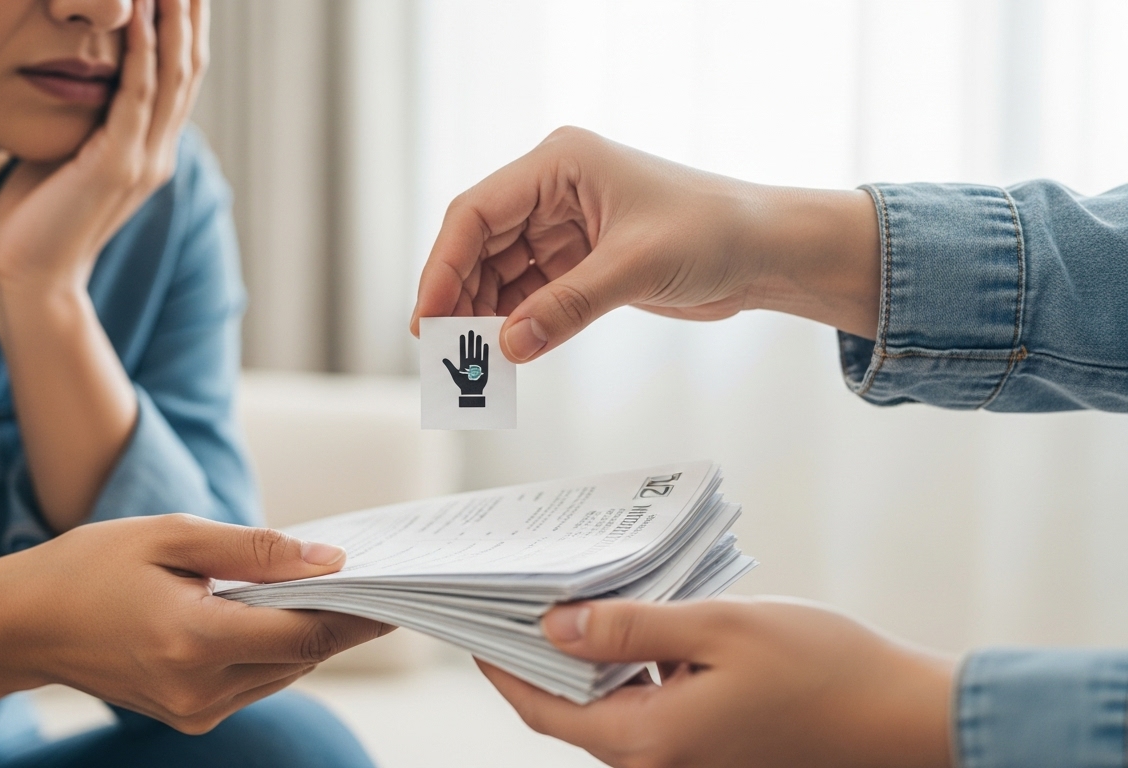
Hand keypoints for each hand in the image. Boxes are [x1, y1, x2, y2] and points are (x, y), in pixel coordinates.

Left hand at [0, 0, 211, 530]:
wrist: (31, 278)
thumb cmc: (37, 216)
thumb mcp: (66, 152)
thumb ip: (84, 116)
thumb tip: (74, 74)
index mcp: (151, 147)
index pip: (181, 73)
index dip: (186, 23)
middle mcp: (158, 151)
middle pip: (189, 66)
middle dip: (190, 10)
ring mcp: (143, 159)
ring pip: (172, 76)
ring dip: (174, 18)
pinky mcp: (115, 167)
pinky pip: (135, 98)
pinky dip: (140, 53)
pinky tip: (137, 13)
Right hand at [0, 514, 390, 756]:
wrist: (22, 624)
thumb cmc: (90, 565)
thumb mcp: (172, 536)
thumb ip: (254, 551)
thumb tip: (328, 563)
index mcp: (193, 642)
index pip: (304, 634)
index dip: (357, 613)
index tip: (397, 588)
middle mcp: (198, 690)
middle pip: (301, 656)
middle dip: (340, 618)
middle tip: (376, 578)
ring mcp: (193, 712)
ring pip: (284, 672)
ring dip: (311, 633)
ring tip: (336, 588)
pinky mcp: (189, 716)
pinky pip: (256, 681)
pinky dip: (278, 647)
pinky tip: (284, 611)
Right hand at [410, 127, 880, 361]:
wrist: (768, 252)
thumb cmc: (718, 230)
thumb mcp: (636, 266)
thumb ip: (568, 306)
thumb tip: (509, 344)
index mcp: (560, 164)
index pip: (477, 212)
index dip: (442, 265)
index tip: (427, 317)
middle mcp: (554, 190)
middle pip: (478, 244)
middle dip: (458, 296)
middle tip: (444, 350)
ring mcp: (564, 227)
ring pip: (497, 273)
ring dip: (482, 315)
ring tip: (470, 360)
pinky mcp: (579, 262)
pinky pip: (527, 294)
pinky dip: (513, 323)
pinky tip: (503, 352)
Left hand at [443, 330, 489, 402]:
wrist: (472, 391)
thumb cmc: (462, 384)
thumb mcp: (454, 374)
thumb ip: (450, 366)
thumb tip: (444, 359)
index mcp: (463, 362)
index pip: (462, 350)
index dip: (462, 342)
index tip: (462, 335)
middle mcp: (470, 361)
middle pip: (471, 348)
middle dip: (470, 339)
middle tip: (471, 331)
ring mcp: (477, 363)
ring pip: (478, 351)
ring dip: (478, 343)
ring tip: (478, 336)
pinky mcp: (484, 366)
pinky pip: (485, 357)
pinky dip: (485, 351)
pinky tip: (485, 345)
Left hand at [478, 597, 953, 767]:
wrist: (906, 719)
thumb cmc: (822, 669)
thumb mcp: (717, 629)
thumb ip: (629, 626)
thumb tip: (555, 626)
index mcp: (649, 741)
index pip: (544, 710)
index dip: (502, 668)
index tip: (473, 627)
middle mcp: (660, 765)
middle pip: (572, 711)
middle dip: (542, 657)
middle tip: (520, 598)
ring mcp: (688, 763)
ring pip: (613, 707)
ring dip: (591, 658)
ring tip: (575, 596)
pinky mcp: (713, 751)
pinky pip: (652, 708)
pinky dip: (635, 668)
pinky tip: (641, 620)